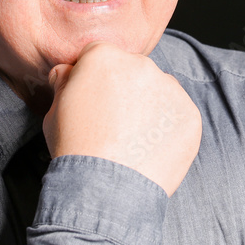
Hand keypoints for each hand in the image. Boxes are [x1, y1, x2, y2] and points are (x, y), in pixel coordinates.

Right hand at [42, 41, 201, 196]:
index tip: (94, 101)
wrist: (104, 188)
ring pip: (159, 90)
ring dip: (150, 106)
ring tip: (133, 139)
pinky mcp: (189, 114)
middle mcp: (141, 65)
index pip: (101, 56)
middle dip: (126, 89)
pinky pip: (178, 114)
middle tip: (114, 123)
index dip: (95, 78)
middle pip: (133, 70)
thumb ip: (64, 82)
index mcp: (104, 56)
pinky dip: (168, 127)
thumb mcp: (54, 110)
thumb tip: (68, 71)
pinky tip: (150, 147)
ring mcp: (169, 88)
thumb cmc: (74, 149)